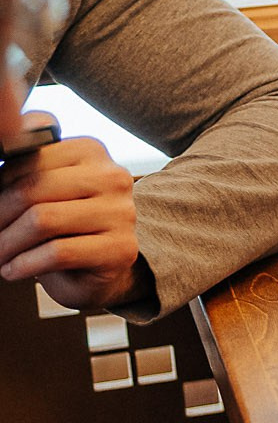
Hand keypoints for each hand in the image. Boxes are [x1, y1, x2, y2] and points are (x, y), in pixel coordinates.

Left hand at [0, 121, 140, 308]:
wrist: (97, 270)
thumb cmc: (63, 229)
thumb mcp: (43, 192)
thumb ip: (23, 175)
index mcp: (90, 151)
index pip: (30, 158)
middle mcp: (112, 177)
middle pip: (33, 189)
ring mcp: (121, 213)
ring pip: (43, 221)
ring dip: (7, 243)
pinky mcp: (121, 248)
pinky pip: (58, 253)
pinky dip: (24, 264)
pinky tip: (13, 270)